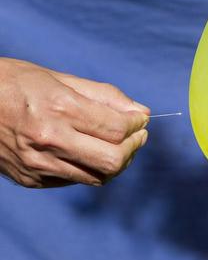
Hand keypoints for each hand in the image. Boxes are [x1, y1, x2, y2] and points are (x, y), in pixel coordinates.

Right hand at [0, 58, 149, 188]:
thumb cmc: (13, 83)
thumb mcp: (58, 78)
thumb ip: (104, 96)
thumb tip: (141, 112)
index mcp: (59, 108)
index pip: (117, 129)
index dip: (137, 126)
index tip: (141, 120)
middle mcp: (49, 140)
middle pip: (113, 160)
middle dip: (134, 148)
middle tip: (138, 137)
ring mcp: (38, 164)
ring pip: (97, 176)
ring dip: (116, 162)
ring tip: (117, 145)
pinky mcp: (30, 180)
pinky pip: (75, 181)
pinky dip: (90, 169)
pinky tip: (88, 152)